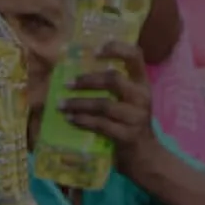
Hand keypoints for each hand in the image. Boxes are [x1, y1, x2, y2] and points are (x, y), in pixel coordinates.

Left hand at [59, 40, 155, 183]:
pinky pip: (100, 125)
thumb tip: (80, 74)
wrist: (144, 156)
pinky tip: (70, 119)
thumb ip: (115, 87)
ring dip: (79, 104)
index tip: (95, 51)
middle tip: (67, 84)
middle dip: (87, 81)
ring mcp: (136, 117)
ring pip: (104, 105)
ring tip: (61, 105)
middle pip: (113, 80)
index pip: (135, 55)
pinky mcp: (126, 135)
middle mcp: (142, 96)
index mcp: (142, 83)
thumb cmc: (130, 124)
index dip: (116, 49)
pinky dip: (83, 121)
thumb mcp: (129, 101)